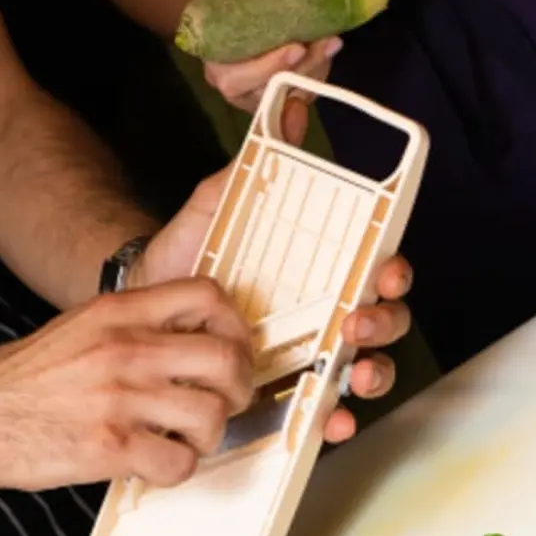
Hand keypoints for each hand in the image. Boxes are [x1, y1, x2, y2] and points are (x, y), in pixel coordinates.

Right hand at [0, 277, 254, 492]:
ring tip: (184, 436)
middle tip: (225, 400)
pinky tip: (155, 460)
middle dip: (238, 386)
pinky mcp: (110, 447)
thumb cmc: (24, 378)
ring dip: (209, 433)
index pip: (206, 296)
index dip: (235, 324)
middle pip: (224, 357)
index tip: (234, 346)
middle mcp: (123, 348)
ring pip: (211, 415)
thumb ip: (131, 324)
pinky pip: (180, 463)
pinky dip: (176, 468)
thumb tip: (191, 335)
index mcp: (116, 312)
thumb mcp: (79, 327)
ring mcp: (118, 398)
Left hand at [131, 98, 413, 444]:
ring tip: (353, 374)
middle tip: (356, 323)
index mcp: (318, 267)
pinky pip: (321, 409)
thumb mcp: (212, 209)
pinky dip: (334, 418)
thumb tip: (278, 118)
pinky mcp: (283, 391)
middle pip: (383, 320)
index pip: (374, 267)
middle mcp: (323, 311)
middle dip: (384, 324)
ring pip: (364, 368)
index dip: (394, 271)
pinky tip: (330, 418)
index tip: (386, 271)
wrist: (142, 302)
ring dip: (373, 373)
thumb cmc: (186, 254)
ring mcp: (307, 354)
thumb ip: (241, 173)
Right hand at [202, 0, 342, 112]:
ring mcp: (261, 94)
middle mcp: (235, 86)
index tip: (295, 48)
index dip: (264, 69)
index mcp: (216, 63)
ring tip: (333, 41)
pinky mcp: (282, 96)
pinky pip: (302, 93)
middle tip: (326, 42)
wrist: (243, 10)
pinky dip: (319, 75)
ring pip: (291, 92)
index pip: (234, 78)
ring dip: (315, 69)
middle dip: (301, 69)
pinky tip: (329, 51)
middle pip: (268, 90)